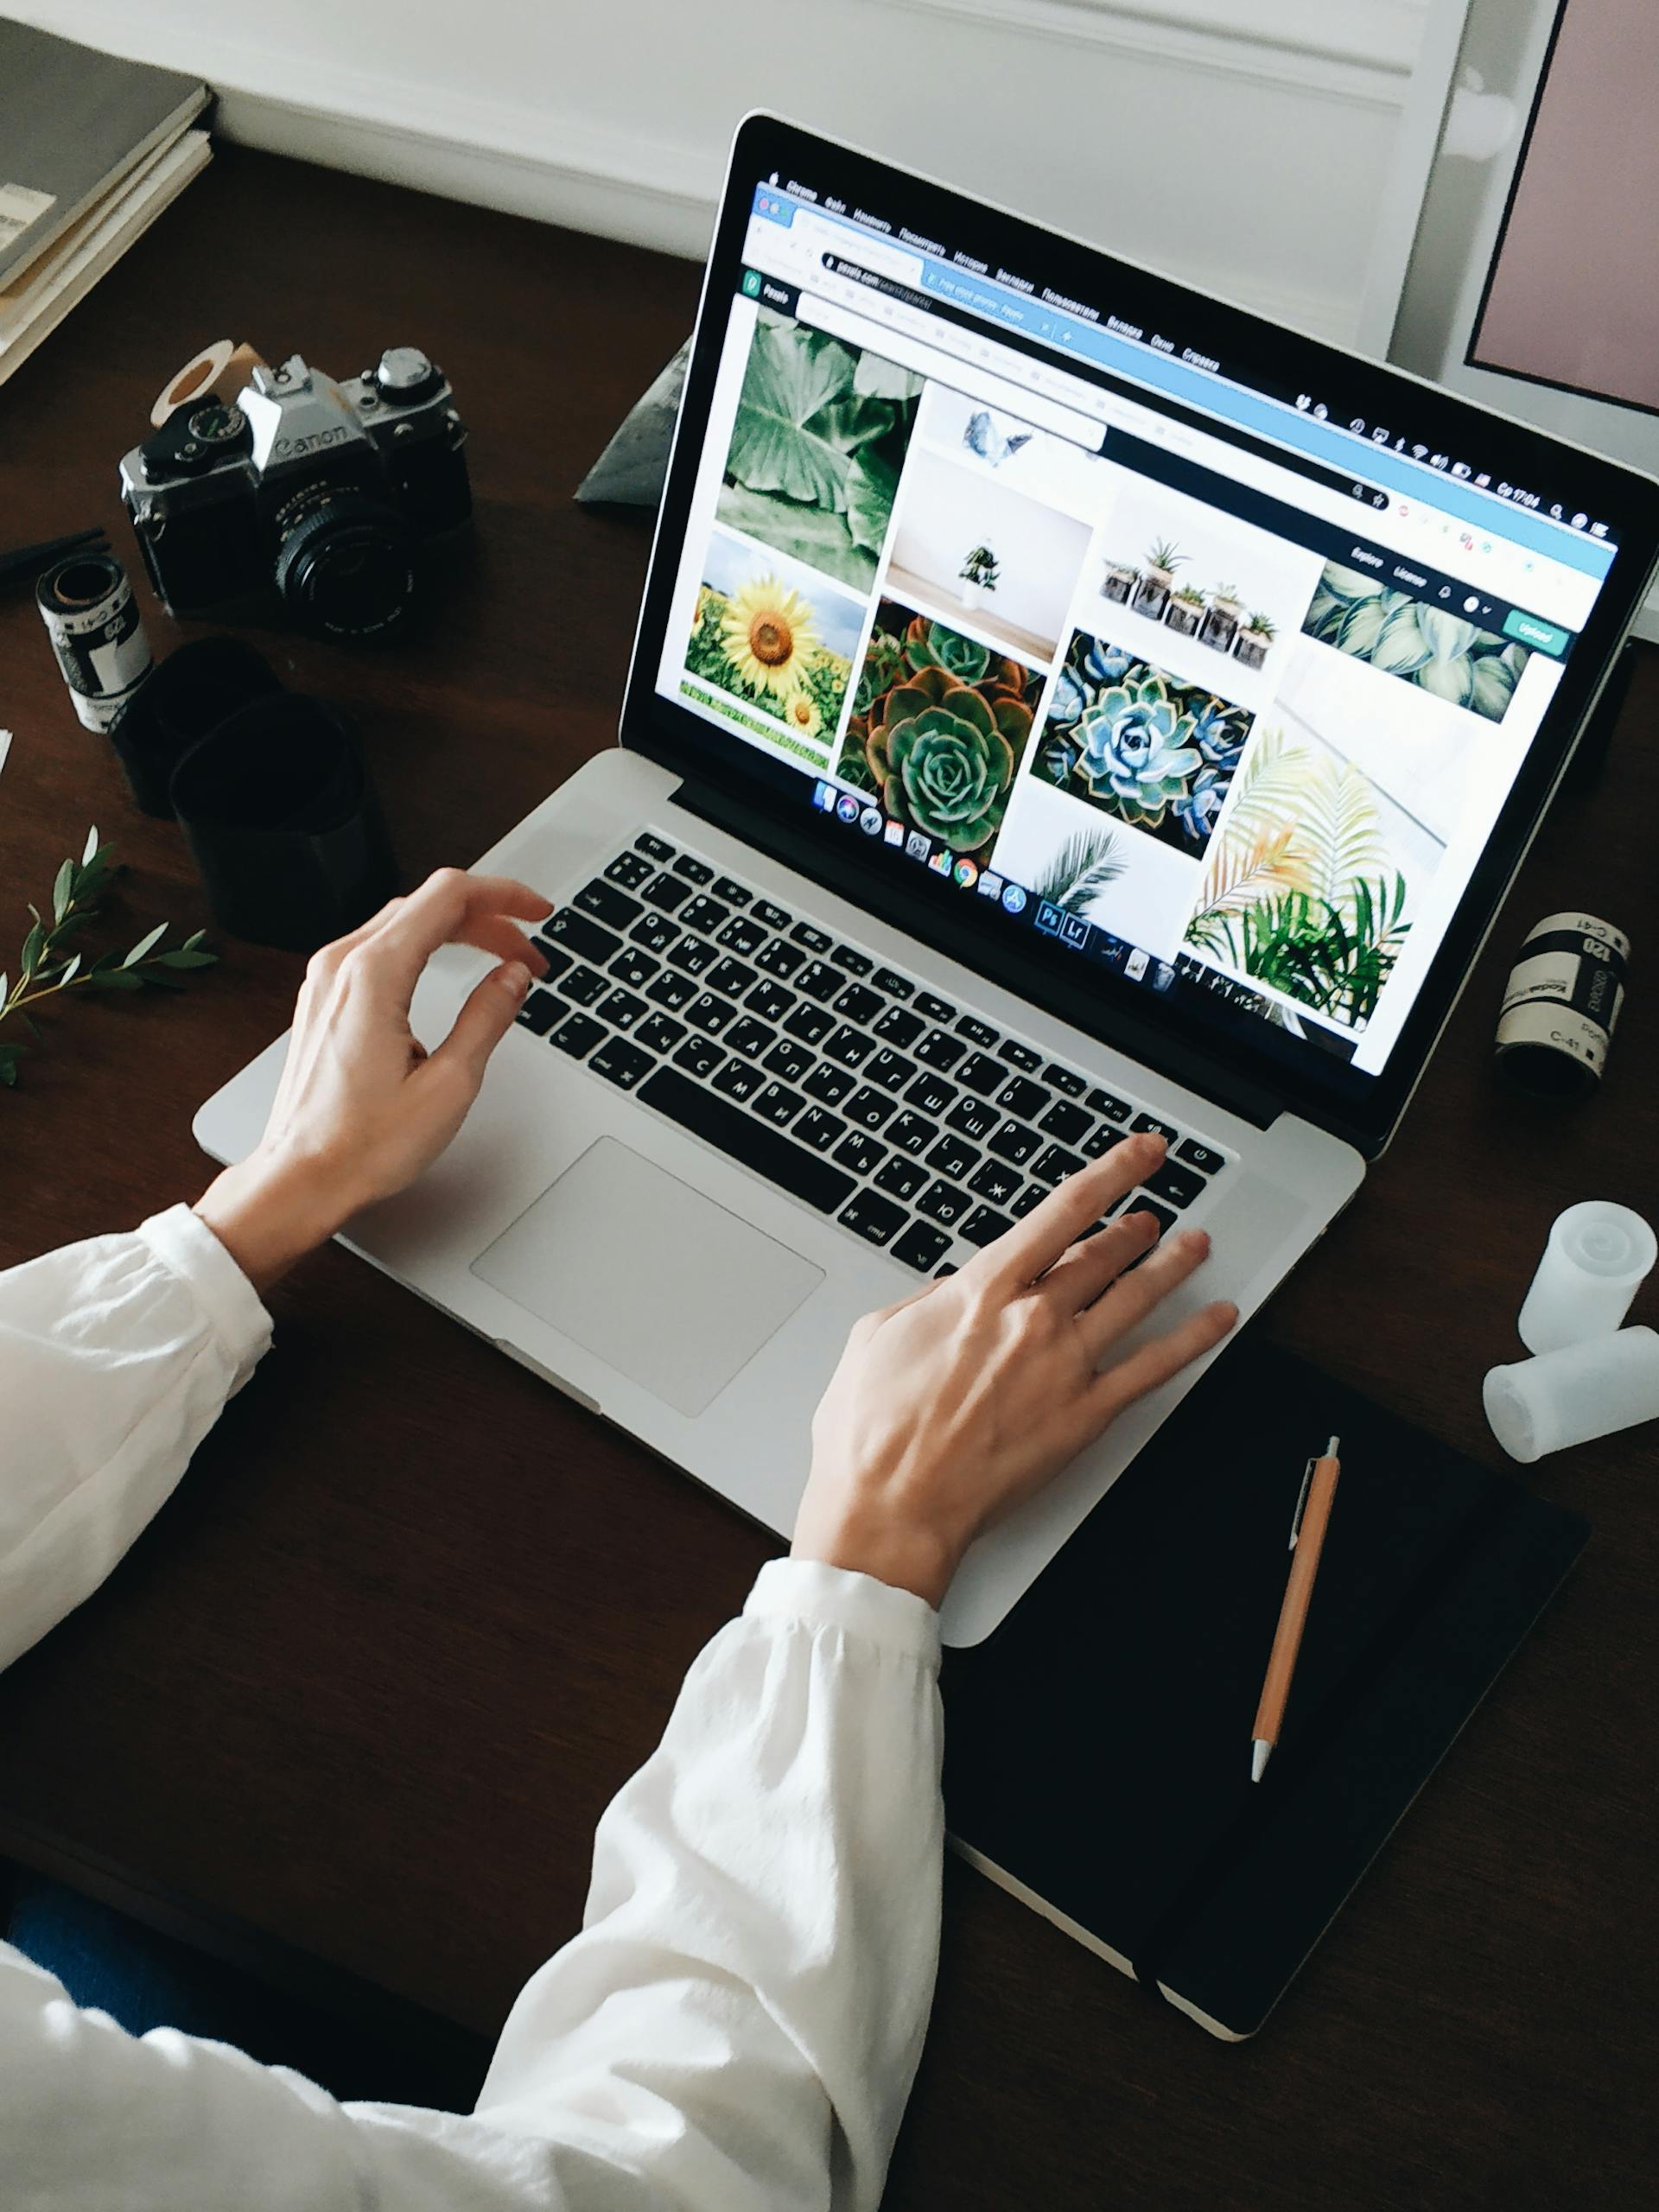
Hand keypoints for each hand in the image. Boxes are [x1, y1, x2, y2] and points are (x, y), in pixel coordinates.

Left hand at [195, 868, 550, 1291]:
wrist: (300, 1178)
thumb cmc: (363, 1145)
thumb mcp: (450, 1085)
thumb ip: (487, 1018)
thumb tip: (513, 977)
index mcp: (374, 976)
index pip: (448, 897)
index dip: (504, 895)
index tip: (537, 913)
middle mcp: (342, 965)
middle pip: (427, 903)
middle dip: (489, 918)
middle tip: (530, 954)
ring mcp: (326, 979)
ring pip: (403, 921)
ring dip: (457, 931)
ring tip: (500, 959)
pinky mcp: (322, 997)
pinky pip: (379, 947)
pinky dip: (424, 947)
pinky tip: (449, 971)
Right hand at [791, 1134, 1235, 1606]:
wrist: (891, 1505)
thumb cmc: (872, 1431)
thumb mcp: (877, 1334)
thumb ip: (927, 1300)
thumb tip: (954, 1288)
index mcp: (981, 1291)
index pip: (1063, 1210)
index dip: (1112, 1172)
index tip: (1141, 1154)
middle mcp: (1033, 1319)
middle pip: (1104, 1254)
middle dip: (1135, 1226)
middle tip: (1152, 1215)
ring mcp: (1066, 1367)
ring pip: (1138, 1298)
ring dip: (1171, 1266)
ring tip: (1193, 1246)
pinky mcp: (1085, 1417)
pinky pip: (1156, 1368)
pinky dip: (1195, 1339)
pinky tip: (1218, 1319)